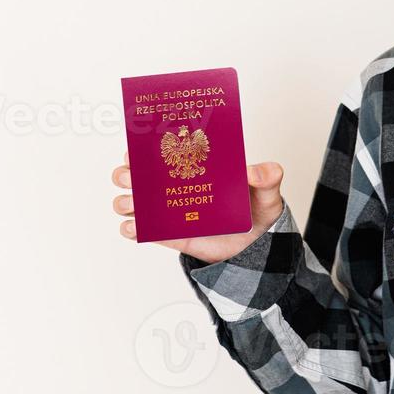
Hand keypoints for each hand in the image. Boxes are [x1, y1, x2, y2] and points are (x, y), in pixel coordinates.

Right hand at [112, 149, 286, 263]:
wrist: (255, 247)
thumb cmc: (257, 211)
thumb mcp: (267, 191)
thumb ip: (267, 177)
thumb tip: (253, 171)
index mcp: (193, 167)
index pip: (163, 151)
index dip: (143, 147)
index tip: (136, 147)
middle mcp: (175, 186)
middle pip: (138, 175)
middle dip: (127, 173)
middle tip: (131, 175)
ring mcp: (170, 211)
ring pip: (134, 202)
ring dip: (126, 200)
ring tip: (133, 203)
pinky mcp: (171, 235)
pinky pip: (144, 232)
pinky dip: (132, 229)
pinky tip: (134, 226)